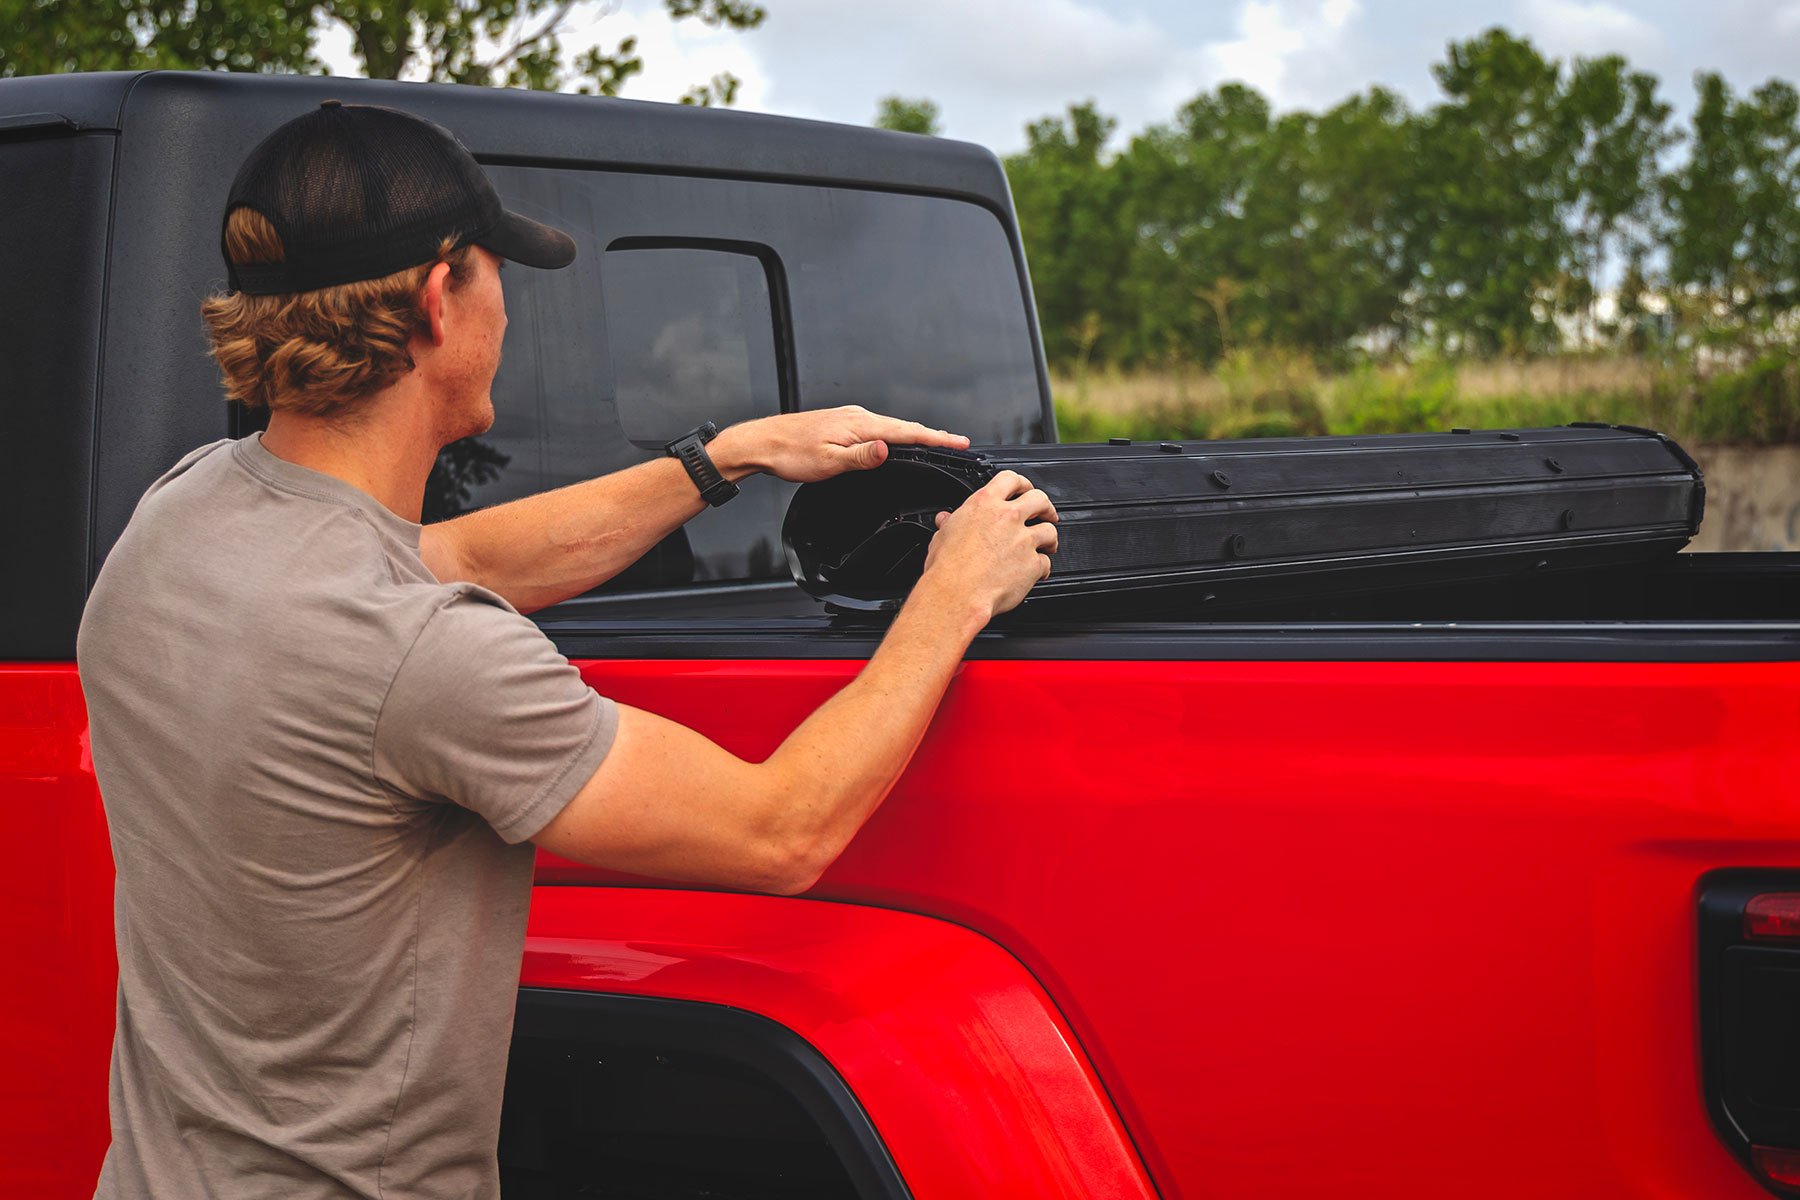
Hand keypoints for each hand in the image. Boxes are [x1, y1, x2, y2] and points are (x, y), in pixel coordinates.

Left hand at [709, 406, 970, 483]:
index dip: (937, 438)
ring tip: (934, 443)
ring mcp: (849, 418)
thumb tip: (888, 449)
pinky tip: (894, 443)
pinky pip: (876, 428)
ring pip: (890, 427)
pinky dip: (893, 435)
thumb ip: (861, 457)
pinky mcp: (841, 424)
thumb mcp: (829, 462)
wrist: (762, 443)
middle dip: (932, 435)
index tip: (959, 441)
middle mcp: (857, 416)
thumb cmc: (790, 453)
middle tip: (957, 443)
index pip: (908, 432)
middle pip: (904, 427)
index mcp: (859, 424)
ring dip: (913, 436)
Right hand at [920, 470, 1058, 619]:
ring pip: (1049, 530)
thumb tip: (946, 520)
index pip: (1011, 479)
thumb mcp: (941, 536)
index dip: (1021, 483)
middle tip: (1044, 514)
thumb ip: (950, 524)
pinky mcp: (1033, 564)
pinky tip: (1036, 573)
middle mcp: (1007, 518)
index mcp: (985, 505)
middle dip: (1044, 507)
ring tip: (1046, 545)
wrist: (957, 594)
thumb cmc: (947, 568)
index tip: (1024, 490)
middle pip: (1039, 499)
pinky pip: (1046, 563)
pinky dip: (1042, 569)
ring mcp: (1023, 540)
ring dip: (1049, 538)